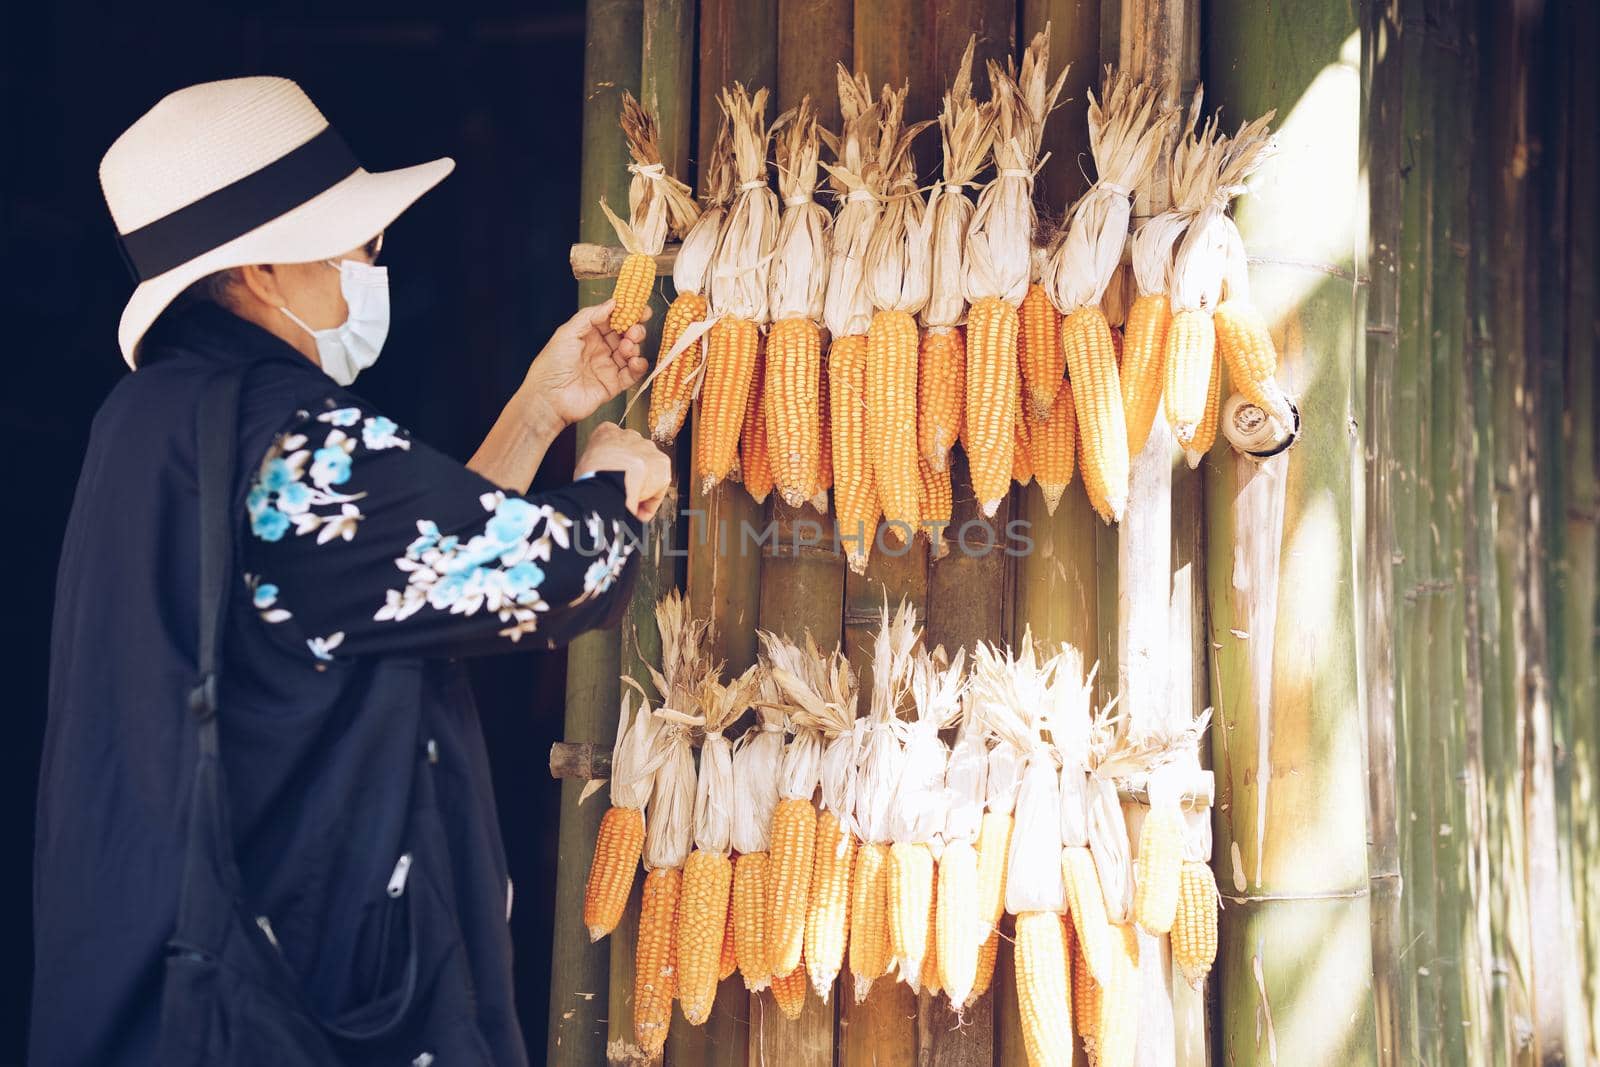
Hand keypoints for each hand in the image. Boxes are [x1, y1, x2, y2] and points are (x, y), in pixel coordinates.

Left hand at [522, 300, 651, 428]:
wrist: (549, 399)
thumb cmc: (552, 365)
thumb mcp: (567, 333)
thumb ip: (590, 316)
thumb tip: (613, 303)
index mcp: (588, 334)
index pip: (612, 320)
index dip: (626, 313)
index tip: (640, 309)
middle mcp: (599, 349)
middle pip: (624, 335)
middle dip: (634, 330)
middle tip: (634, 330)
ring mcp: (607, 367)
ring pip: (630, 352)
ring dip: (634, 347)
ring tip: (628, 347)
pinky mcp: (614, 385)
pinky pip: (632, 374)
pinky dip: (638, 366)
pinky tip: (634, 362)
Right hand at [575, 422, 672, 521]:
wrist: (611, 479)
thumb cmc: (592, 475)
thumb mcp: (583, 464)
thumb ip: (595, 466)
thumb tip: (596, 483)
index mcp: (607, 432)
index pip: (612, 444)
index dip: (612, 466)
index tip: (610, 478)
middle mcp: (630, 436)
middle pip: (633, 456)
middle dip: (630, 475)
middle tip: (622, 492)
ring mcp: (648, 448)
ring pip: (647, 471)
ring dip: (641, 488)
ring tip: (629, 504)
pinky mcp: (662, 464)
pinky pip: (657, 488)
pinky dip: (649, 502)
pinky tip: (637, 511)